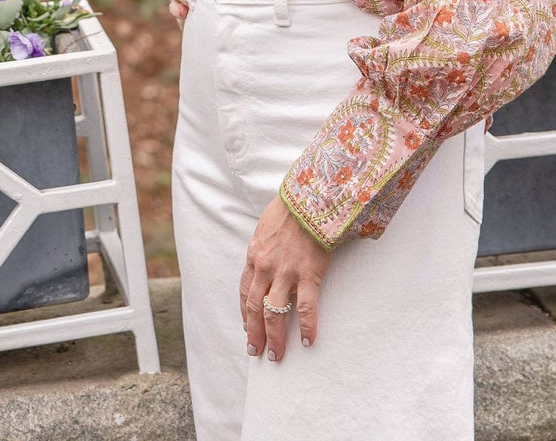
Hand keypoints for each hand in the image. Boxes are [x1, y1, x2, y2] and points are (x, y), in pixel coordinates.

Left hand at [240, 195, 331, 360]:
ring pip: (274, 313)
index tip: (247, 327)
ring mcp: (286, 273)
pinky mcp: (308, 274)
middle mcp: (265, 268)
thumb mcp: (266, 228)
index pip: (245, 292)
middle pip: (255, 308)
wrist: (310, 198)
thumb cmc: (290, 209)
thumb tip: (265, 259)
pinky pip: (305, 308)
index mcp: (254, 256)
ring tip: (275, 356)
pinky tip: (307, 341)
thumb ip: (264, 247)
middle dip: (254, 333)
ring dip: (274, 338)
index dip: (246, 313)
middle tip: (255, 351)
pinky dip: (306, 327)